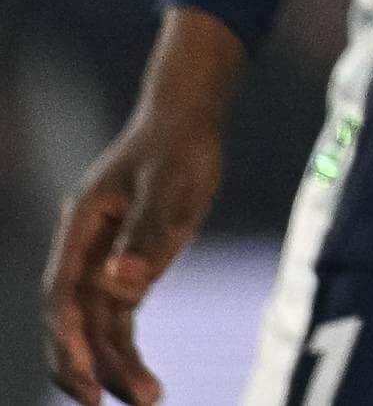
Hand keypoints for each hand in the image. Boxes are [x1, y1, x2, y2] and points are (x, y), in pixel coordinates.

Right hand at [42, 10, 242, 405]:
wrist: (188, 117)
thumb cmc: (179, 144)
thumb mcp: (171, 182)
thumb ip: (147, 233)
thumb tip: (119, 286)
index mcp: (82, 227)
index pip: (64, 296)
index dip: (69, 340)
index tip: (86, 380)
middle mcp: (85, 249)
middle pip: (71, 319)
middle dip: (83, 365)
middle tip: (108, 405)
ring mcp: (103, 259)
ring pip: (96, 324)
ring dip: (113, 364)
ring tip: (148, 399)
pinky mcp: (128, 265)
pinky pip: (118, 317)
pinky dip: (125, 348)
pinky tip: (143, 381)